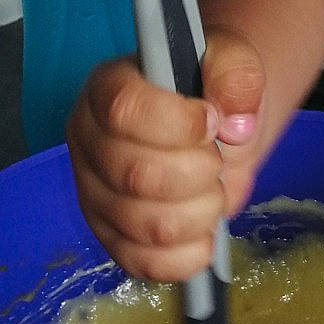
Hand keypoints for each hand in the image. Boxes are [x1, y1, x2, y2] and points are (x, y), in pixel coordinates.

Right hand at [65, 27, 267, 281]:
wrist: (210, 122)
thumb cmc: (209, 89)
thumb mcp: (231, 61)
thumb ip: (236, 75)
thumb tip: (235, 125)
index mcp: (107, 90)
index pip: (124, 111)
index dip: (178, 124)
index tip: (212, 121)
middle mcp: (88, 143)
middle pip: (136, 176)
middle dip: (199, 173)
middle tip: (218, 160)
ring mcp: (94, 195)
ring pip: (144, 226)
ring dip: (200, 213)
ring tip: (213, 191)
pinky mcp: (111, 237)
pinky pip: (142, 263)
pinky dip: (186, 256)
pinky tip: (205, 233)